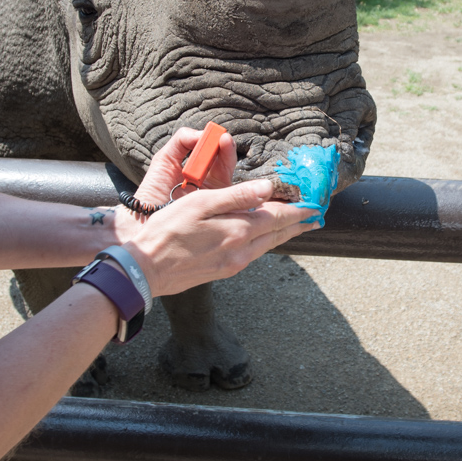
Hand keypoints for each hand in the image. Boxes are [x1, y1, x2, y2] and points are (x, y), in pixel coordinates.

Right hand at [113, 127, 317, 297]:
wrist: (146, 269)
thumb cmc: (168, 231)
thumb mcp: (200, 204)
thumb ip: (236, 196)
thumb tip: (267, 188)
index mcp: (238, 230)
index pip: (278, 217)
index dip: (298, 210)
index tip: (315, 205)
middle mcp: (241, 250)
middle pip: (277, 234)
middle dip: (298, 225)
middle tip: (316, 218)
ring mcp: (233, 263)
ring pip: (266, 246)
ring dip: (283, 235)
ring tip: (296, 227)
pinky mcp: (222, 271)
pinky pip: (252, 254)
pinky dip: (265, 243)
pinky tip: (263, 239)